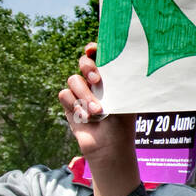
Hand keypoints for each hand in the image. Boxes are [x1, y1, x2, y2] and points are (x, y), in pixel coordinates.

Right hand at [58, 42, 135, 157]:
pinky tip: (85, 117)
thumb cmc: (122, 123)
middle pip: (84, 62)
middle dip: (88, 68)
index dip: (93, 49)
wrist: (109, 146)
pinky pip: (65, 95)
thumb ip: (124, 82)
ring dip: (85, 96)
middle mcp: (94, 82)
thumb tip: (130, 64)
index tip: (92, 49)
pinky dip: (75, 105)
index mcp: (110, 77)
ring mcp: (80, 92)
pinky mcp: (69, 104)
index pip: (99, 56)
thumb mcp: (127, 100)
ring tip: (97, 112)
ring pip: (73, 80)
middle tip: (97, 80)